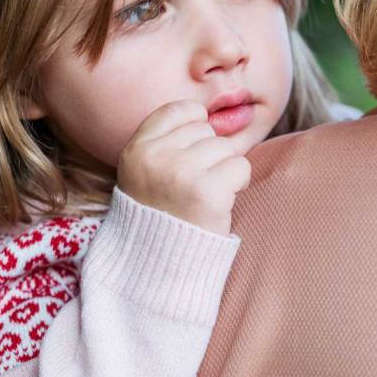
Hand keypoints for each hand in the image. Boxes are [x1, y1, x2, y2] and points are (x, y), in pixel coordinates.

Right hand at [115, 100, 249, 235]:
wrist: (158, 265)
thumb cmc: (159, 215)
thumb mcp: (146, 173)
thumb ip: (169, 142)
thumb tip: (214, 116)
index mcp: (136, 149)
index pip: (178, 110)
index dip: (194, 127)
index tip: (190, 154)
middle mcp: (155, 157)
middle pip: (206, 130)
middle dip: (209, 156)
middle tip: (193, 187)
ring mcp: (181, 172)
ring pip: (225, 147)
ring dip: (224, 170)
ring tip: (204, 196)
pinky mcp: (207, 191)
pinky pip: (240, 166)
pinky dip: (238, 183)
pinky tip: (220, 202)